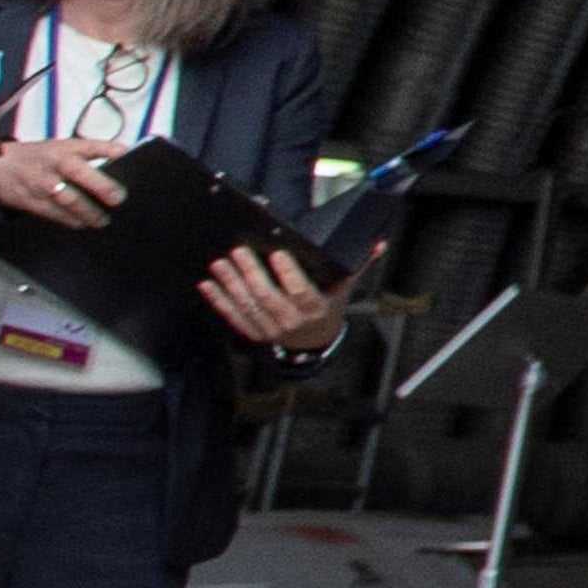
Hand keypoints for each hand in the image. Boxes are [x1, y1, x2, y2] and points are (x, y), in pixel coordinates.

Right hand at [0, 136, 126, 229]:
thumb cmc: (40, 157)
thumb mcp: (61, 148)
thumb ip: (87, 155)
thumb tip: (120, 165)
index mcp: (65, 148)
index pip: (89, 145)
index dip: (107, 148)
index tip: (124, 154)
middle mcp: (54, 163)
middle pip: (79, 172)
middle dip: (100, 186)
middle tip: (118, 198)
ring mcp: (42, 182)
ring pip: (67, 198)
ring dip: (87, 211)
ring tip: (102, 220)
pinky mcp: (31, 200)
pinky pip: (53, 213)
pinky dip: (69, 220)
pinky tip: (82, 224)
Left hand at [199, 241, 362, 354]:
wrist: (314, 344)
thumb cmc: (328, 309)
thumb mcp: (345, 289)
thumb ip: (359, 265)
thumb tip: (379, 243)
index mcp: (314, 309)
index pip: (300, 292)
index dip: (288, 274)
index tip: (277, 253)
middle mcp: (291, 321)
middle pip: (267, 297)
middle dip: (251, 274)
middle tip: (238, 252)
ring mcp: (270, 329)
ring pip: (247, 306)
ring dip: (231, 285)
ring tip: (219, 263)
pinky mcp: (254, 332)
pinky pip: (234, 317)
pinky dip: (219, 302)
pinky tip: (208, 285)